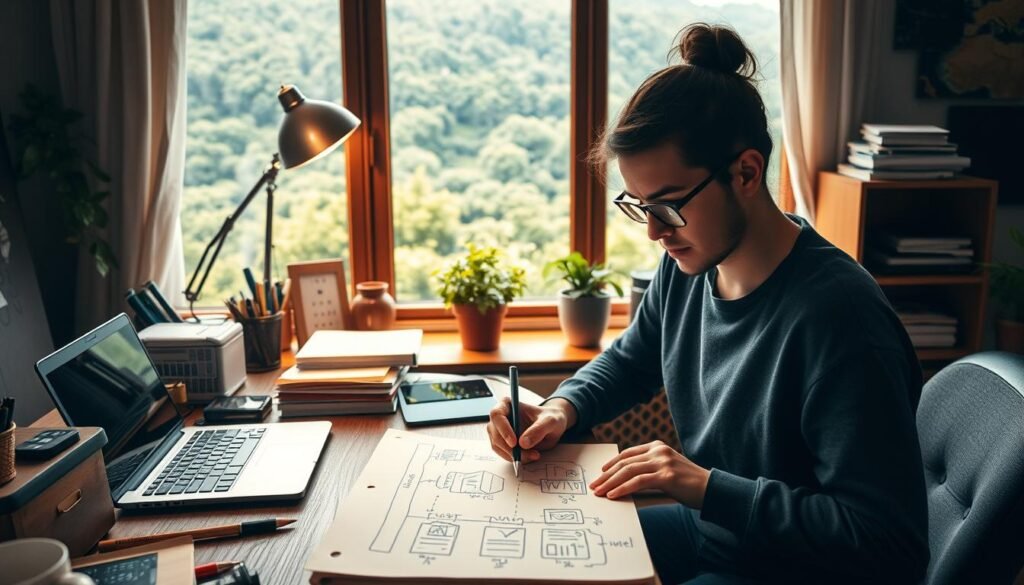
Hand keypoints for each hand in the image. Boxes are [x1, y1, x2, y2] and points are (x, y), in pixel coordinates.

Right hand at [487, 397, 575, 462]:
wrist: (553, 427)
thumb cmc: (550, 418)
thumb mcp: (550, 421)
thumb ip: (538, 430)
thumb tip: (523, 443)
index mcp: (508, 404)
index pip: (497, 415)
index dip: (503, 429)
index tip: (514, 442)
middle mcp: (500, 417)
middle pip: (495, 433)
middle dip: (509, 447)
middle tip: (525, 455)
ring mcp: (500, 431)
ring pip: (497, 446)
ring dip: (513, 454)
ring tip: (533, 455)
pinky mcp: (503, 443)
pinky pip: (503, 453)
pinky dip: (515, 458)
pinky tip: (529, 456)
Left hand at [589, 440, 710, 507]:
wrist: (711, 490)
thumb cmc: (688, 484)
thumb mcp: (666, 471)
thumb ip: (648, 470)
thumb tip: (623, 482)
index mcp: (658, 447)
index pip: (628, 454)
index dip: (611, 464)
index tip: (600, 473)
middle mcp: (659, 451)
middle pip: (625, 462)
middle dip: (606, 474)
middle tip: (593, 485)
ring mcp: (663, 462)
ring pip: (628, 471)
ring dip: (610, 482)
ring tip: (599, 492)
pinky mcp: (666, 476)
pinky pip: (638, 482)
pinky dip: (622, 488)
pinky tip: (613, 495)